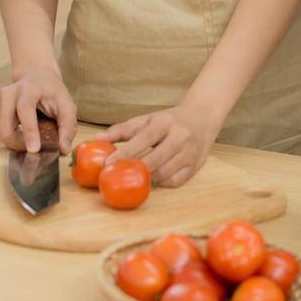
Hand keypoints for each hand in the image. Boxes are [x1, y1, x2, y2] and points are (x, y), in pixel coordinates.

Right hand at [0, 66, 77, 154]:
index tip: (34, 149)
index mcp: (29, 88)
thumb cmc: (52, 92)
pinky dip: (11, 137)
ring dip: (17, 142)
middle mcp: (9, 93)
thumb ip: (68, 126)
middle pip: (6, 128)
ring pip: (2, 133)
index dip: (29, 130)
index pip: (25, 109)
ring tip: (31, 136)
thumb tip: (63, 149)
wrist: (36, 76)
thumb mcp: (67, 105)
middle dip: (20, 144)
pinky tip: (22, 129)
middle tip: (36, 148)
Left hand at [96, 102, 218, 187]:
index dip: (125, 152)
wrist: (202, 118)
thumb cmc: (169, 120)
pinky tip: (153, 179)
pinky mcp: (196, 166)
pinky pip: (175, 181)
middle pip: (154, 160)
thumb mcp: (147, 119)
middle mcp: (180, 137)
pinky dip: (161, 183)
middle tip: (119, 176)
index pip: (143, 139)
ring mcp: (190, 153)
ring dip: (147, 178)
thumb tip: (98, 138)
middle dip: (135, 170)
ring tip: (135, 177)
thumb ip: (122, 129)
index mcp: (165, 122)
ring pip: (164, 173)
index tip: (109, 163)